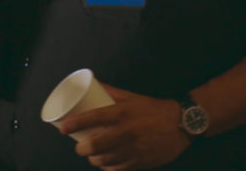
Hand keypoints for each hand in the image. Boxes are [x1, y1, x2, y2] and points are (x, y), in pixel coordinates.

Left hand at [60, 85, 189, 170]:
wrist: (182, 124)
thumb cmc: (153, 109)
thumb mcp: (133, 97)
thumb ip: (111, 92)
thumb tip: (92, 82)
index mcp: (123, 112)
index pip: (93, 118)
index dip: (74, 123)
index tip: (63, 128)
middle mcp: (127, 131)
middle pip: (94, 145)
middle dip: (82, 149)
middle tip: (80, 146)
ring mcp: (133, 149)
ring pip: (103, 160)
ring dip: (94, 159)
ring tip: (92, 155)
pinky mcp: (139, 162)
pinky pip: (116, 169)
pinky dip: (108, 167)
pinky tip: (106, 163)